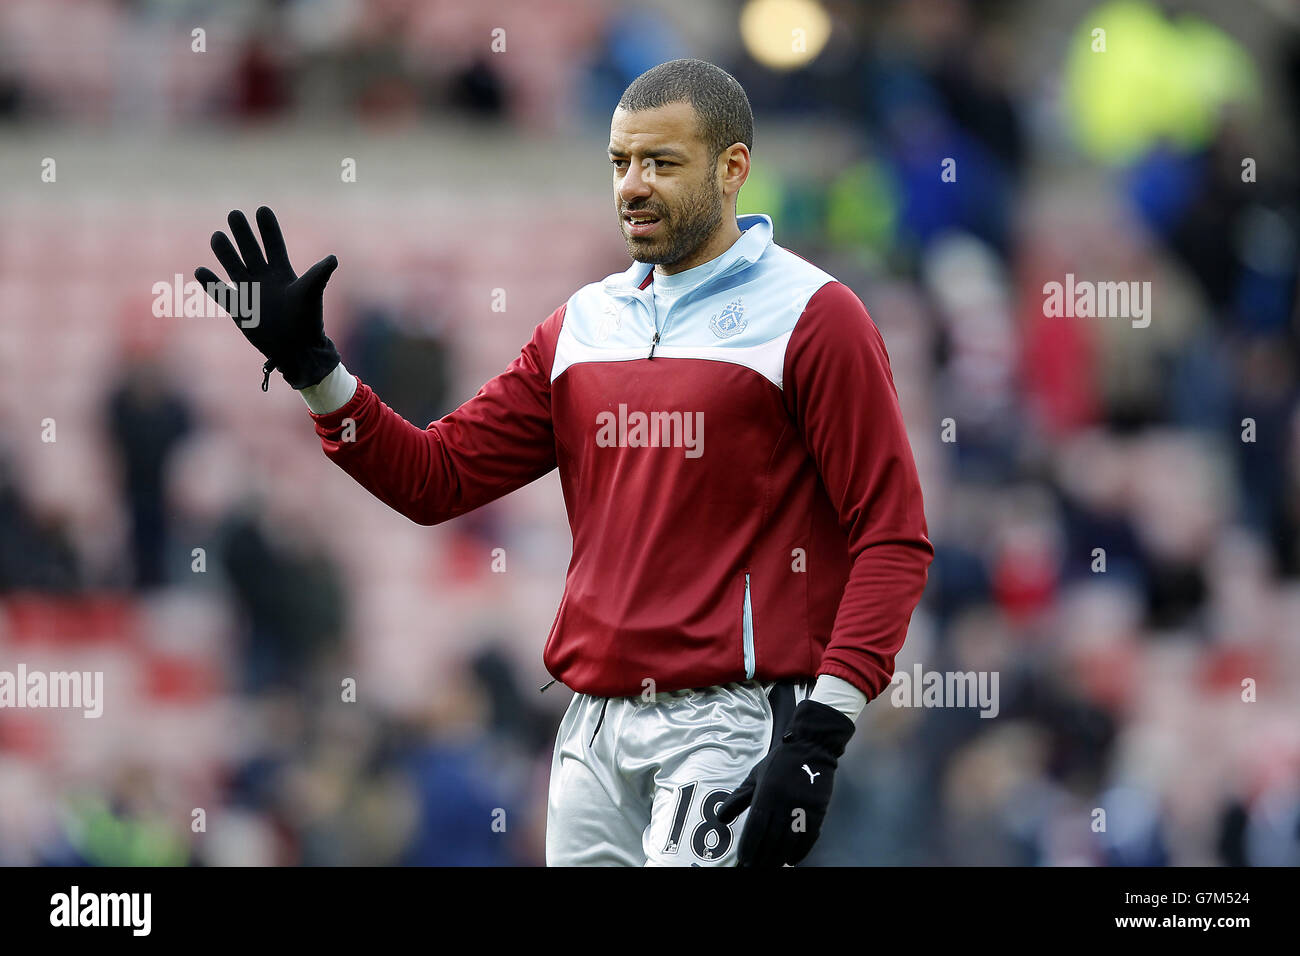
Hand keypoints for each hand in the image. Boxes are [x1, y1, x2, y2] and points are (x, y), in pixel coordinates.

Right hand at [195, 206, 340, 390]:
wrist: (297, 350)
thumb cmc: (308, 321)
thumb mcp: (311, 294)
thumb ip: (318, 275)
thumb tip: (333, 258)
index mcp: (282, 272)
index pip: (273, 245)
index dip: (268, 228)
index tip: (262, 209)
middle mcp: (264, 278)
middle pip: (250, 250)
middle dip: (243, 233)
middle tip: (234, 214)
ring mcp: (250, 292)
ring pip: (233, 266)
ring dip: (225, 252)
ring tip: (218, 236)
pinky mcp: (239, 309)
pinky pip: (221, 293)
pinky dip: (211, 283)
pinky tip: (200, 270)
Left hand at [717, 698, 854, 866]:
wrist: (811, 748)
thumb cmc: (780, 762)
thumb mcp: (756, 776)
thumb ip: (738, 797)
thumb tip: (721, 818)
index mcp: (767, 792)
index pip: (756, 826)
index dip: (750, 845)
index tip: (744, 860)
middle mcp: (784, 802)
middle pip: (772, 838)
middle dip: (762, 857)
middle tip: (755, 868)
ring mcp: (803, 807)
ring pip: (790, 841)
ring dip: (779, 858)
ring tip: (770, 867)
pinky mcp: (818, 810)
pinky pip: (809, 837)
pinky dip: (800, 852)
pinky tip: (791, 860)